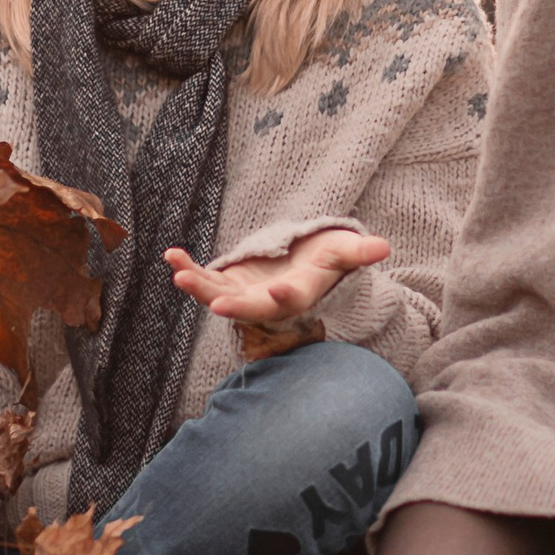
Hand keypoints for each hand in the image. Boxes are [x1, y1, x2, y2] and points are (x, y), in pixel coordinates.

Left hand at [163, 224, 390, 325]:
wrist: (300, 266)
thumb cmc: (325, 257)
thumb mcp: (342, 250)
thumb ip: (358, 251)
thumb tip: (383, 247)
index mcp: (297, 294)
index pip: (291, 300)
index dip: (284, 298)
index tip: (277, 291)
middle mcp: (268, 301)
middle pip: (249, 307)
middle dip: (232, 305)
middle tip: (216, 304)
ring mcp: (244, 295)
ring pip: (219, 297)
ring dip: (199, 287)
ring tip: (179, 273)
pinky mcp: (227, 285)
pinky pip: (204, 281)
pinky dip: (188, 270)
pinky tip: (171, 255)